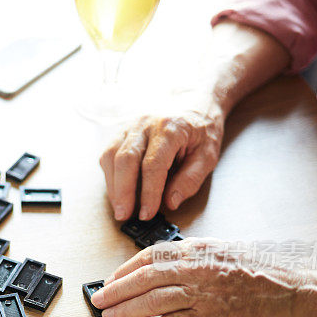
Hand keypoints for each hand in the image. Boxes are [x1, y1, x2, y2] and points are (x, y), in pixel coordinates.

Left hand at [90, 238, 316, 316]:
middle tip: (98, 300)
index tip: (110, 280)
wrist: (305, 289)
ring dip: (126, 311)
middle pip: (143, 278)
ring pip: (152, 301)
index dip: (125, 270)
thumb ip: (197, 259)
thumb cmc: (271, 272)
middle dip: (115, 291)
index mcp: (199, 249)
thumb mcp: (228, 253)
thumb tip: (167, 271)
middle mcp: (197, 268)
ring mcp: (204, 294)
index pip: (149, 257)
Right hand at [99, 99, 224, 220]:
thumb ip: (190, 179)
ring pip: (111, 156)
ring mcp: (130, 126)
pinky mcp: (122, 132)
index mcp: (170, 128)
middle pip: (125, 159)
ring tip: (119, 207)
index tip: (147, 213)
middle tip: (124, 215)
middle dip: (123, 191)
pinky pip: (108, 154)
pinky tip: (117, 190)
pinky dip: (110, 175)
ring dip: (113, 185)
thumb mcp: (208, 155)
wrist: (194, 101)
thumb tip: (170, 202)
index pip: (153, 164)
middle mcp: (146, 124)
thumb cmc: (201, 128)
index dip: (148, 192)